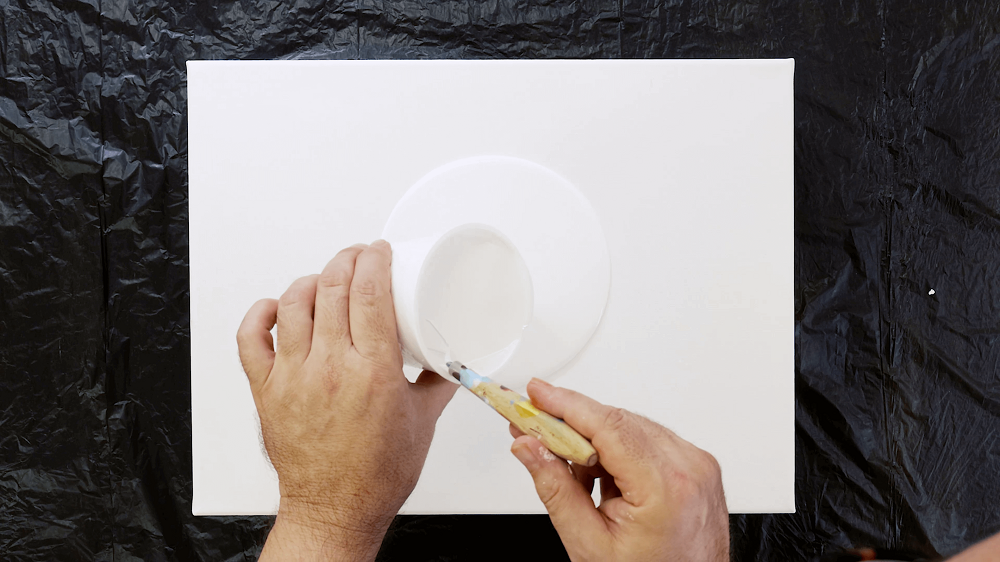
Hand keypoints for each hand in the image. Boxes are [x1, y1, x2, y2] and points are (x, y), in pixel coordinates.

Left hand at [237, 241, 457, 560]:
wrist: (335, 509)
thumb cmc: (374, 475)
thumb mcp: (421, 422)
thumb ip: (437, 384)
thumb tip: (451, 361)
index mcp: (374, 373)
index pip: (370, 294)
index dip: (374, 260)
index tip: (379, 251)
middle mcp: (331, 369)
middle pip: (333, 289)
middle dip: (347, 260)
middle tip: (358, 257)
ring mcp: (294, 377)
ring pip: (293, 304)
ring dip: (311, 281)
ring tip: (326, 280)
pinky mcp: (266, 390)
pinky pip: (251, 338)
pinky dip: (261, 314)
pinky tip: (276, 308)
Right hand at [509, 379, 728, 561]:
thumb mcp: (589, 544)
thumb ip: (555, 489)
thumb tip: (528, 447)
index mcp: (664, 487)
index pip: (607, 426)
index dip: (565, 404)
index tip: (535, 393)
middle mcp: (688, 468)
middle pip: (617, 422)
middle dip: (571, 423)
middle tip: (533, 427)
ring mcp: (697, 465)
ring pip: (631, 427)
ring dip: (595, 440)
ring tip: (573, 473)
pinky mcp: (697, 466)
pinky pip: (649, 440)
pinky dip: (619, 450)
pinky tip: (602, 477)